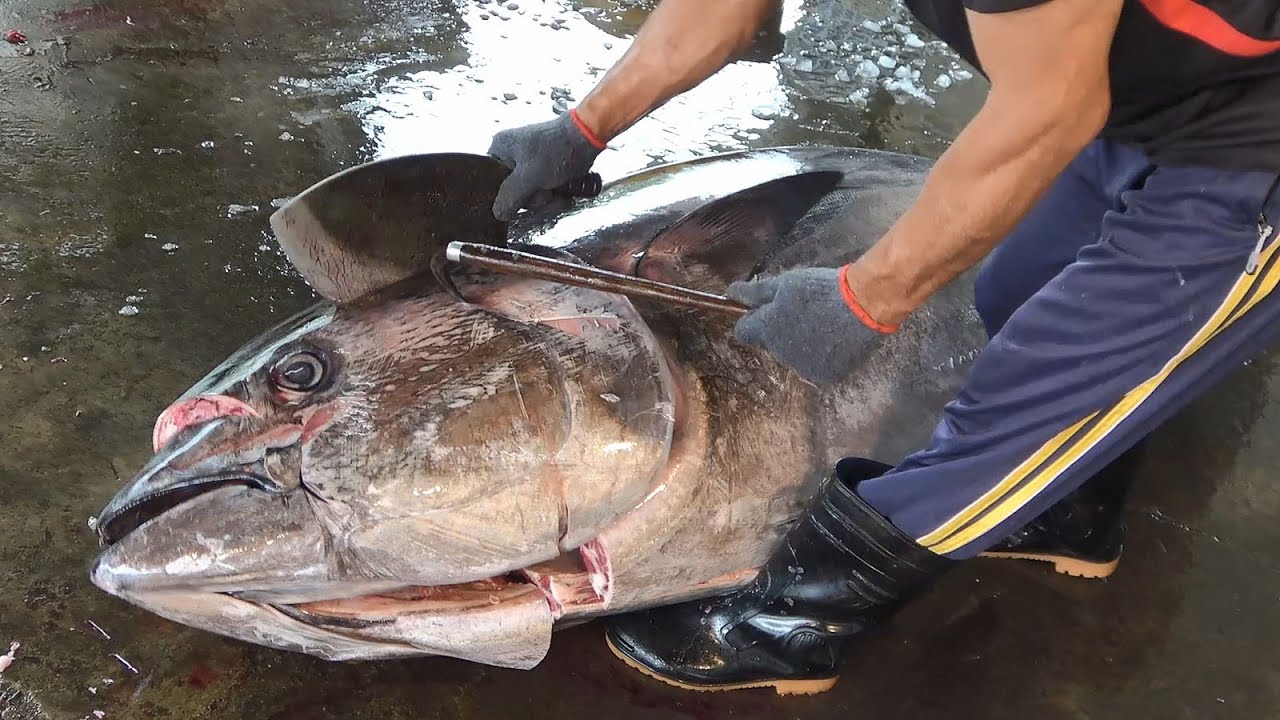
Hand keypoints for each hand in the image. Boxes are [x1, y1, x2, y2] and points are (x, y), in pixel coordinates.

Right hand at [487, 110, 604, 220]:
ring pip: (531, 194)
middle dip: (534, 198)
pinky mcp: (546, 169)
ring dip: (548, 200)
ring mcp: (530, 162)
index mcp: (500, 149)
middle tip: (547, 192)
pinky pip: (544, 190)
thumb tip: (498, 214)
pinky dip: (555, 196)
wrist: (588, 136)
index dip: (508, 195)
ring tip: (560, 192)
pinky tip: (565, 195)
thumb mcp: (529, 177)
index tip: (524, 196)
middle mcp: (512, 155)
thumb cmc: (556, 151)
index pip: (492, 181)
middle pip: (514, 192)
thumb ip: (510, 197)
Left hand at [726, 266, 896, 386]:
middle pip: (771, 344)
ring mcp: (801, 369)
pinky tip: (834, 340)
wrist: (863, 307)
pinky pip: (814, 368)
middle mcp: (780, 354)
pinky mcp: (823, 378)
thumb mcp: (785, 283)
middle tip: (804, 311)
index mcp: (766, 330)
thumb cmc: (821, 290)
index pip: (743, 332)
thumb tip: (730, 293)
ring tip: (824, 324)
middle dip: (780, 331)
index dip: (752, 319)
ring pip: (793, 357)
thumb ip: (755, 292)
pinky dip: (820, 357)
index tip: (766, 309)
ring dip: (801, 345)